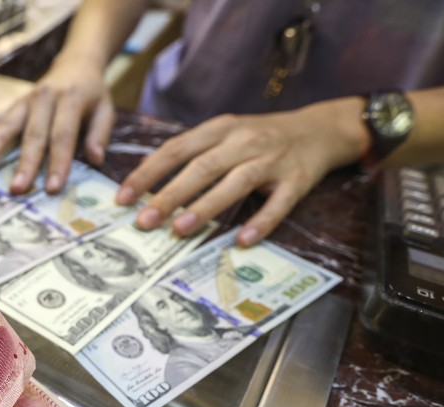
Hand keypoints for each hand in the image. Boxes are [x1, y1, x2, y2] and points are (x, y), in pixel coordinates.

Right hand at [0, 53, 115, 194]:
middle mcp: (43, 99)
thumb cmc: (91, 95)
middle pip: (33, 135)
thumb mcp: (105, 109)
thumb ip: (99, 134)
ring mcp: (24, 101)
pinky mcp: (13, 105)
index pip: (62, 136)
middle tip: (17, 188)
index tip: (51, 188)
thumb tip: (95, 159)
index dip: (57, 163)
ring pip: (8, 125)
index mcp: (69, 100)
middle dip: (25, 163)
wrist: (76, 64)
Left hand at [116, 99, 366, 245]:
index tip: (122, 198)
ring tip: (180, 229)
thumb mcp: (224, 134)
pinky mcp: (297, 180)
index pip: (176, 149)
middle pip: (201, 168)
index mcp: (220, 129)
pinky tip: (242, 240)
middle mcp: (244, 141)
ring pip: (235, 182)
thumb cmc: (260, 137)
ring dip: (206, 206)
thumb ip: (190, 154)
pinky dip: (261, 222)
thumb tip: (144, 183)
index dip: (147, 174)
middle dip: (169, 195)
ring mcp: (272, 160)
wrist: (321, 128)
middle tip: (143, 221)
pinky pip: (278, 204)